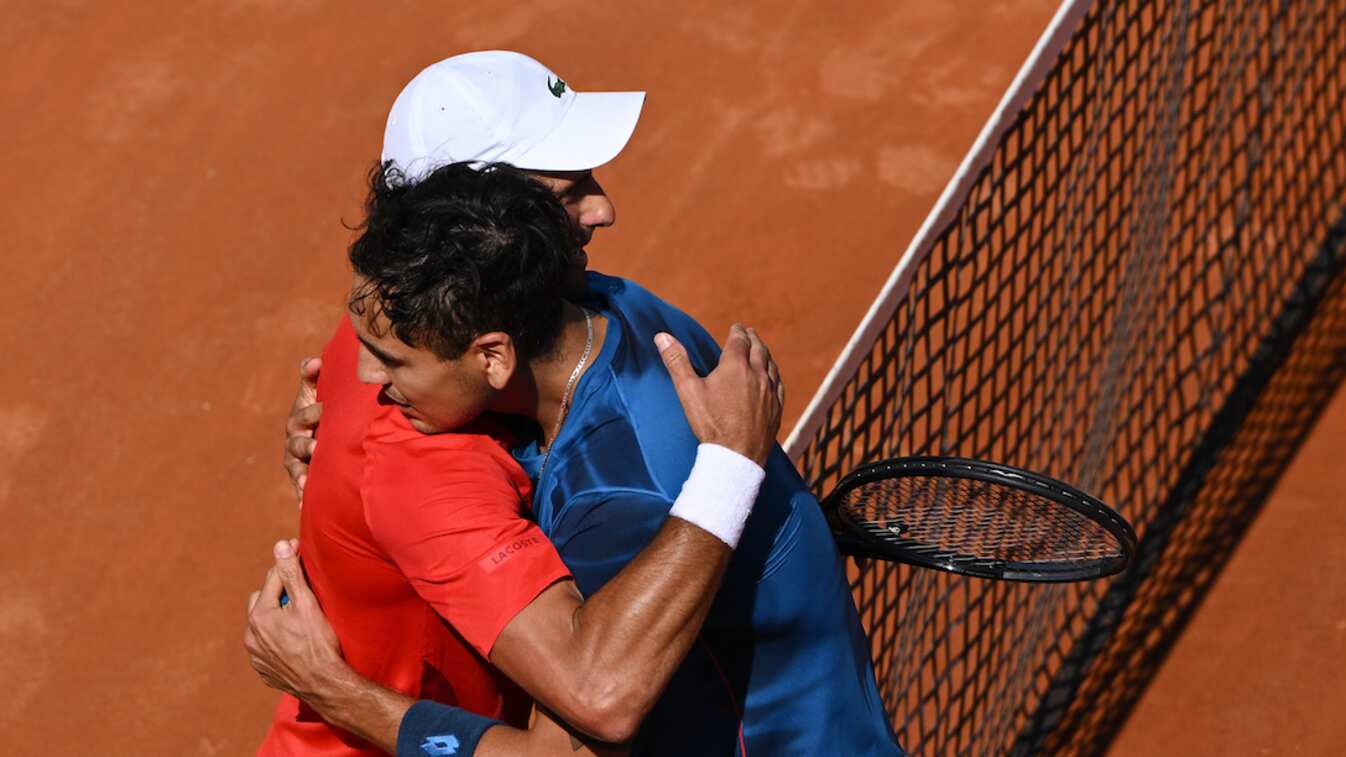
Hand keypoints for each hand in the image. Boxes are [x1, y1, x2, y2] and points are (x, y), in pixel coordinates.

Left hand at [244, 539, 350, 706]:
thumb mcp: (307, 603)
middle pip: (261, 600)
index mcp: (260, 615)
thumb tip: (280, 545)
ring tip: (296, 617)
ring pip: (261, 625)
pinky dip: (276, 639)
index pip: (273, 578)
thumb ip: (291, 573)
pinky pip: (265, 646)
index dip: (288, 565)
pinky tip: (294, 640)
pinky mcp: (263, 670)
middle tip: (300, 594)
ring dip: (274, 617)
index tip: (300, 554)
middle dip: (277, 593)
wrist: (324, 684)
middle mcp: (251, 636)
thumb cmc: (319, 642)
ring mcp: (256, 656)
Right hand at [282, 357, 322, 503]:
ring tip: (307, 478)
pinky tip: (304, 504)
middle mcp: (295, 441)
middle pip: (298, 442)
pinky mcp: (300, 479)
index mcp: (301, 418)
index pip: (303, 414)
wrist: (321, 442)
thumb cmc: (321, 413)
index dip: (311, 411)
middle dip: (307, 443)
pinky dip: (301, 495)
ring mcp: (296, 461)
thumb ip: (313, 378)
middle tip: (317, 445)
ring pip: (296, 467)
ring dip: (301, 472)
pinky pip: (300, 488)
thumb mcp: (315, 395)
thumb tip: (313, 360)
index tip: (323, 409)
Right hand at [655, 324, 782, 466]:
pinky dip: (774, 373)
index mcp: (735, 366)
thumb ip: (677, 361)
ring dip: (765, 353)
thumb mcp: (688, 391)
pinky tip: (772, 376)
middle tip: (749, 333)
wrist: (736, 456)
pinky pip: (778, 383)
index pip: (738, 340)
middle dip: (752, 338)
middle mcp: (757, 374)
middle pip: (758, 349)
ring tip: (761, 349)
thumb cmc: (710, 424)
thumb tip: (662, 336)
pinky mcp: (776, 408)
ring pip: (771, 364)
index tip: (736, 327)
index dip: (737, 331)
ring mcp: (770, 391)